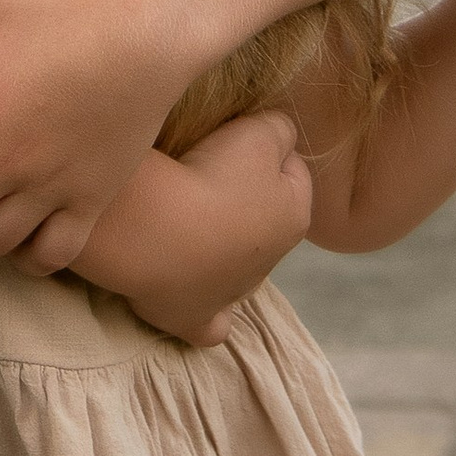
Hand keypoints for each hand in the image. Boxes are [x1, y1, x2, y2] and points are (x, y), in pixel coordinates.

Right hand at [96, 111, 313, 348]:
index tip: (238, 137)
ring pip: (239, 270)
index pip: (294, 171)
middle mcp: (270, 263)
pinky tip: (197, 298)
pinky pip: (210, 325)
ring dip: (223, 249)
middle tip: (206, 174)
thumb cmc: (213, 178)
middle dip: (245, 200)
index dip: (269, 147)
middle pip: (264, 221)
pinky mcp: (194, 318)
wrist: (160, 230)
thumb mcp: (259, 133)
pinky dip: (208, 314)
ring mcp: (232, 295)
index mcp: (293, 217)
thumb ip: (280, 130)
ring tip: (189, 222)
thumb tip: (282, 136)